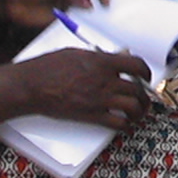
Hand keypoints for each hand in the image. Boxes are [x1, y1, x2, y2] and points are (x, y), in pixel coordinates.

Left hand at [0, 0, 110, 29]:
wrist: (8, 0)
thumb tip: (88, 5)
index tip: (106, 2)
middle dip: (100, 4)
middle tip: (106, 14)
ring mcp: (69, 4)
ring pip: (86, 11)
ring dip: (92, 17)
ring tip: (96, 24)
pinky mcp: (63, 18)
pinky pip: (76, 22)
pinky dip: (81, 26)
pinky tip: (83, 28)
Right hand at [0, 48, 153, 130]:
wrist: (32, 86)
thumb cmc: (48, 67)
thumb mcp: (76, 53)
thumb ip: (98, 57)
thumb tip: (112, 58)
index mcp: (102, 62)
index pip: (136, 65)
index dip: (145, 72)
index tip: (145, 76)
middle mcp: (105, 80)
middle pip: (137, 89)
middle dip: (144, 95)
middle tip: (143, 97)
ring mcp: (100, 99)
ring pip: (133, 107)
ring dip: (139, 111)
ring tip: (138, 112)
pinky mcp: (91, 116)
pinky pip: (118, 122)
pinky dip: (125, 124)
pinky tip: (125, 124)